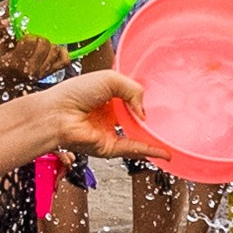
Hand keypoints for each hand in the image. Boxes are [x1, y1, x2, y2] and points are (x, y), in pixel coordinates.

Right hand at [0, 34, 69, 83]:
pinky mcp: (51, 73)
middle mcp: (31, 69)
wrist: (7, 81)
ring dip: (49, 45)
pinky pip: (64, 60)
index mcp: (16, 62)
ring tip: (41, 47)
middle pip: (44, 43)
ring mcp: (42, 72)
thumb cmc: (4, 62)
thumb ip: (9, 34)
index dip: (28, 36)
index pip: (30, 40)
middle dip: (38, 39)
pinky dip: (62, 52)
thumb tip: (9, 20)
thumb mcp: (2, 48)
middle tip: (33, 42)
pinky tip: (54, 50)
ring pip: (55, 50)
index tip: (24, 39)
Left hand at [39, 70, 168, 160]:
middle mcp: (111, 116)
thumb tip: (144, 114)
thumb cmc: (75, 93)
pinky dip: (150, 151)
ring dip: (155, 137)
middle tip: (173, 117)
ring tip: (174, 136)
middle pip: (137, 119)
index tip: (164, 99)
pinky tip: (165, 153)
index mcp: (109, 98)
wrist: (58, 114)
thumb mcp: (110, 79)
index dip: (146, 99)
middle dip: (153, 119)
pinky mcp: (110, 147)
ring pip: (139, 136)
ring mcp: (111, 133)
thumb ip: (134, 90)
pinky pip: (134, 149)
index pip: (133, 99)